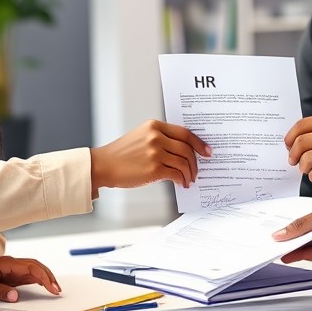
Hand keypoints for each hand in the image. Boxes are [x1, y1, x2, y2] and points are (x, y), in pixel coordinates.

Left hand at [0, 256, 59, 301]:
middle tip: (57, 290)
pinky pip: (30, 274)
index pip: (31, 267)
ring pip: (35, 269)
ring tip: (55, 289)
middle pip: (36, 266)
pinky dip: (40, 279)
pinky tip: (45, 285)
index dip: (43, 277)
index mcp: (6, 263)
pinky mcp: (13, 274)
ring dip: (46, 277)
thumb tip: (14, 296)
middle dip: (49, 277)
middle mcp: (12, 264)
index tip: (51, 287)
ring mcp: (14, 268)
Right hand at [90, 119, 211, 193]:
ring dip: (190, 174)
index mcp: (154, 126)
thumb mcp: (141, 137)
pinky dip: (182, 180)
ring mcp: (155, 153)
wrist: (104, 165)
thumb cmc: (123, 154)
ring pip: (183, 162)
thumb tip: (184, 152)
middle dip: (196, 162)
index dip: (199, 143)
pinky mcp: (153, 169)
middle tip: (198, 171)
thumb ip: (161, 139)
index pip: (184, 133)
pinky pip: (176, 174)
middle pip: (187, 148)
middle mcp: (155, 137)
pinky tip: (181, 184)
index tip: (207, 151)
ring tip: (189, 180)